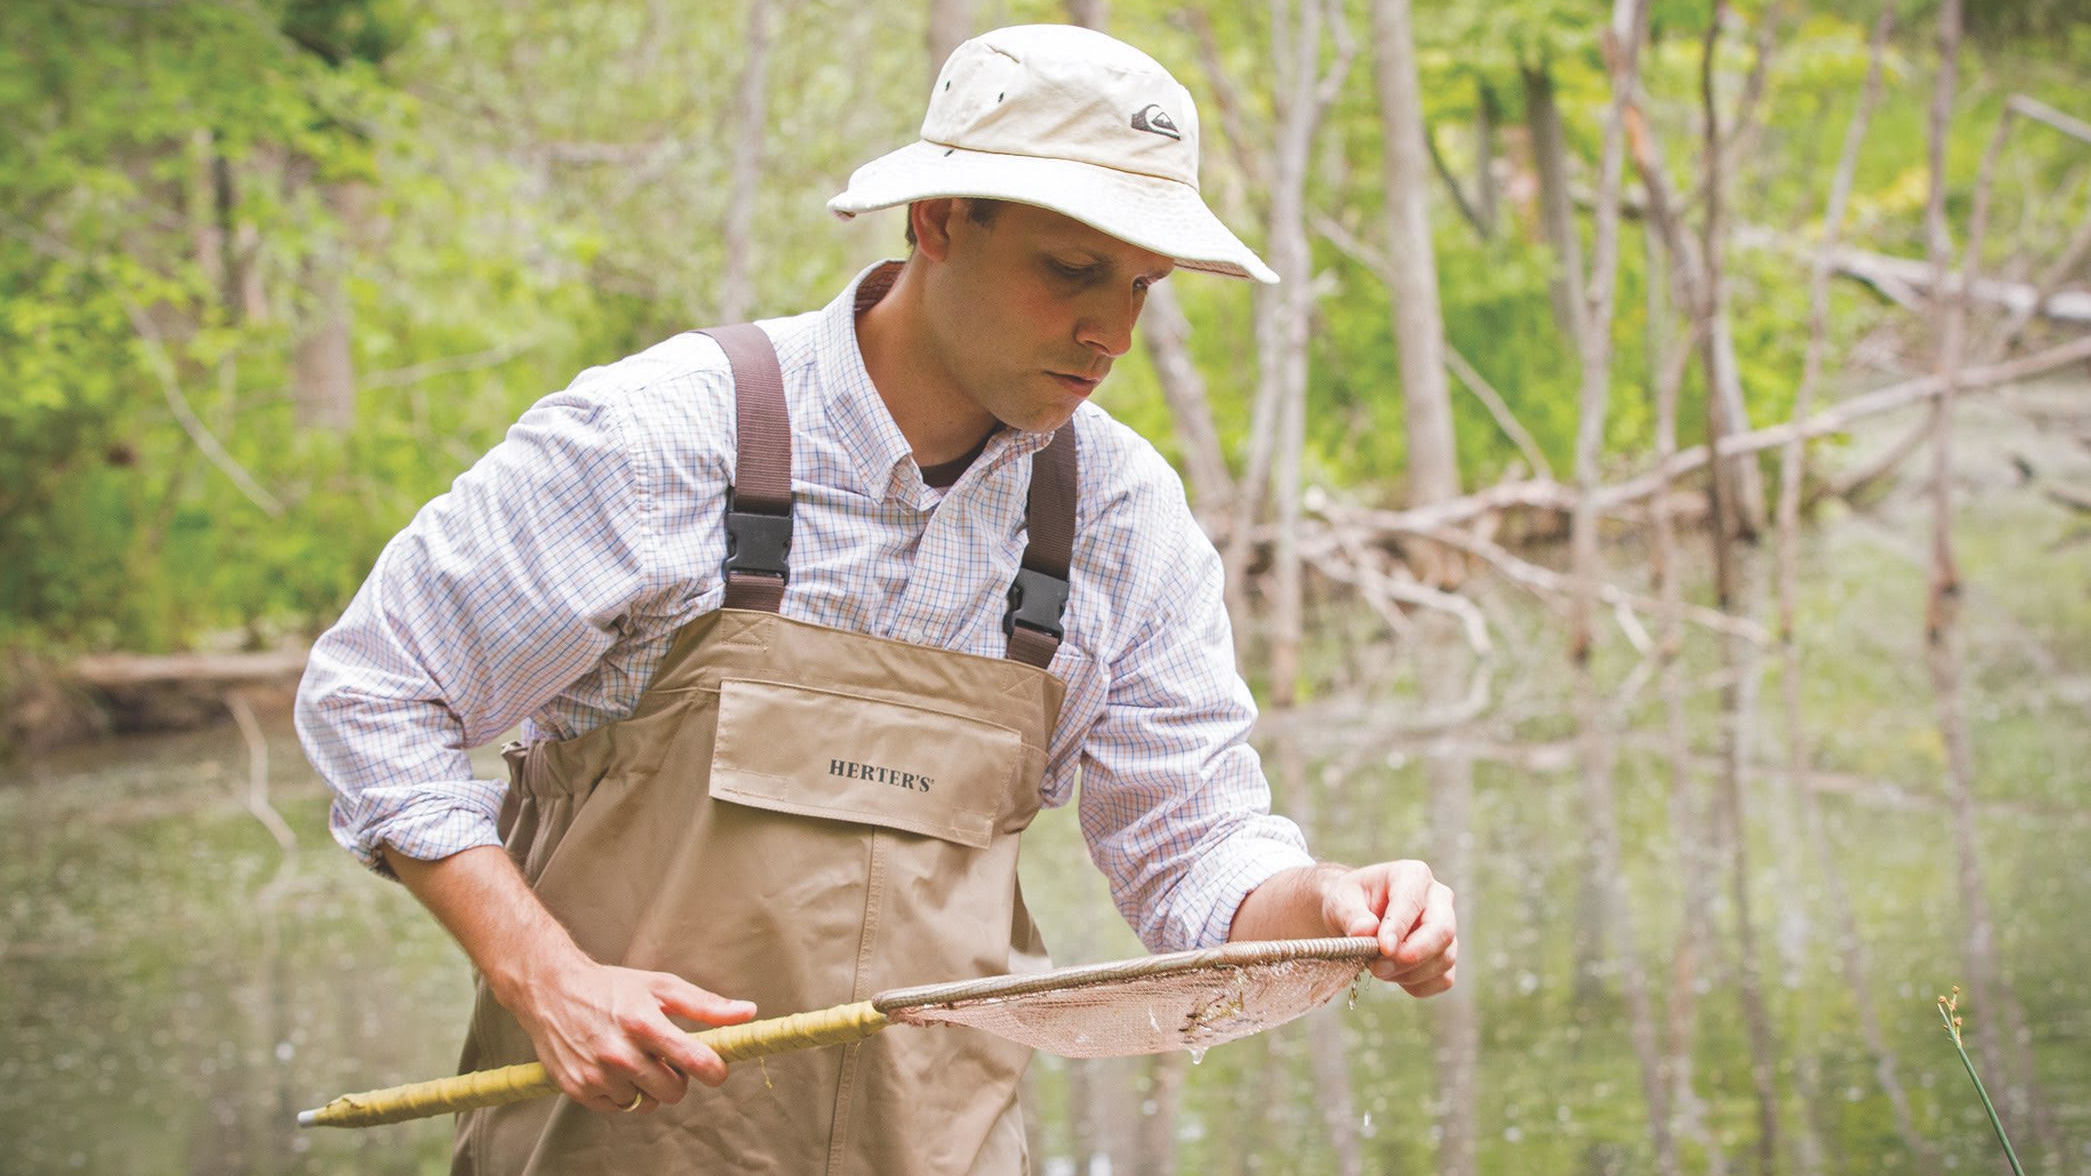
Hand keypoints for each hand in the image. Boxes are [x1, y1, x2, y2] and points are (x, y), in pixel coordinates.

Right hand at [507, 955, 757, 1113]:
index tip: (716, 1069)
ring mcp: (597, 1074)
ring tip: (634, 1058)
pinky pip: (618, 1108)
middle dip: (678, 1078)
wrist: (551, 990)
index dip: (715, 1070)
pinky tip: (613, 1068)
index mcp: (644, 1023)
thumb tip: (748, 1013)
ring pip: (646, 1103)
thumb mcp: (660, 986)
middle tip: (666, 1058)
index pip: (696, 1061)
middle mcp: (619, 1053)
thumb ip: (706, 1005)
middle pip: (674, 1091)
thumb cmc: (611, 987)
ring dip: (647, 1086)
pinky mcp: (578, 1089)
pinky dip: (622, 1093)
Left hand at [1318, 860, 1457, 996]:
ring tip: (1377, 967)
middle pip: (1443, 931)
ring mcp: (1447, 927)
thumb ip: (1351, 914)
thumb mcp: (1341, 901)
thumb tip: (1367, 930)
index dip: (1399, 928)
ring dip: (1408, 973)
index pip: (1413, 902)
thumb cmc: (1351, 902)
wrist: (1357, 916)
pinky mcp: (1446, 955)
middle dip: (1411, 956)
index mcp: (1413, 875)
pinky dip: (1417, 986)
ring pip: (1444, 959)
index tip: (1383, 948)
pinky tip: (1394, 976)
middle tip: (1378, 968)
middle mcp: (1438, 898)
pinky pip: (1443, 979)